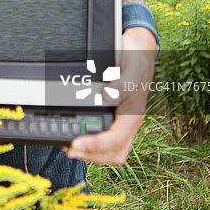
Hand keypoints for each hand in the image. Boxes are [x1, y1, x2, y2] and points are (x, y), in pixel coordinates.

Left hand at [64, 26, 156, 164]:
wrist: (139, 53)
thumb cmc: (136, 64)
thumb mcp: (130, 72)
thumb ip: (121, 87)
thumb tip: (106, 97)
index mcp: (133, 115)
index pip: (116, 139)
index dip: (97, 145)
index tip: (77, 144)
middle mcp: (128, 122)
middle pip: (114, 152)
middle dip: (92, 155)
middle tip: (70, 150)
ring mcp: (122, 122)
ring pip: (111, 150)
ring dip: (91, 154)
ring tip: (70, 148)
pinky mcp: (115, 118)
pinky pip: (106, 139)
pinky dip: (92, 144)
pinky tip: (78, 139)